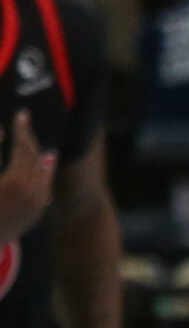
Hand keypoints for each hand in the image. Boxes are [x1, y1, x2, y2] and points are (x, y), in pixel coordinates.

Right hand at [0, 110, 56, 244]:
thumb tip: (0, 129)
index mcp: (17, 183)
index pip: (24, 149)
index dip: (22, 130)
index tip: (22, 114)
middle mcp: (33, 195)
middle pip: (36, 159)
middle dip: (29, 140)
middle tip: (24, 122)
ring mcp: (37, 206)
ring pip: (43, 173)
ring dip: (38, 155)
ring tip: (34, 140)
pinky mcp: (36, 214)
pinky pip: (43, 187)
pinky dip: (42, 172)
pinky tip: (44, 161)